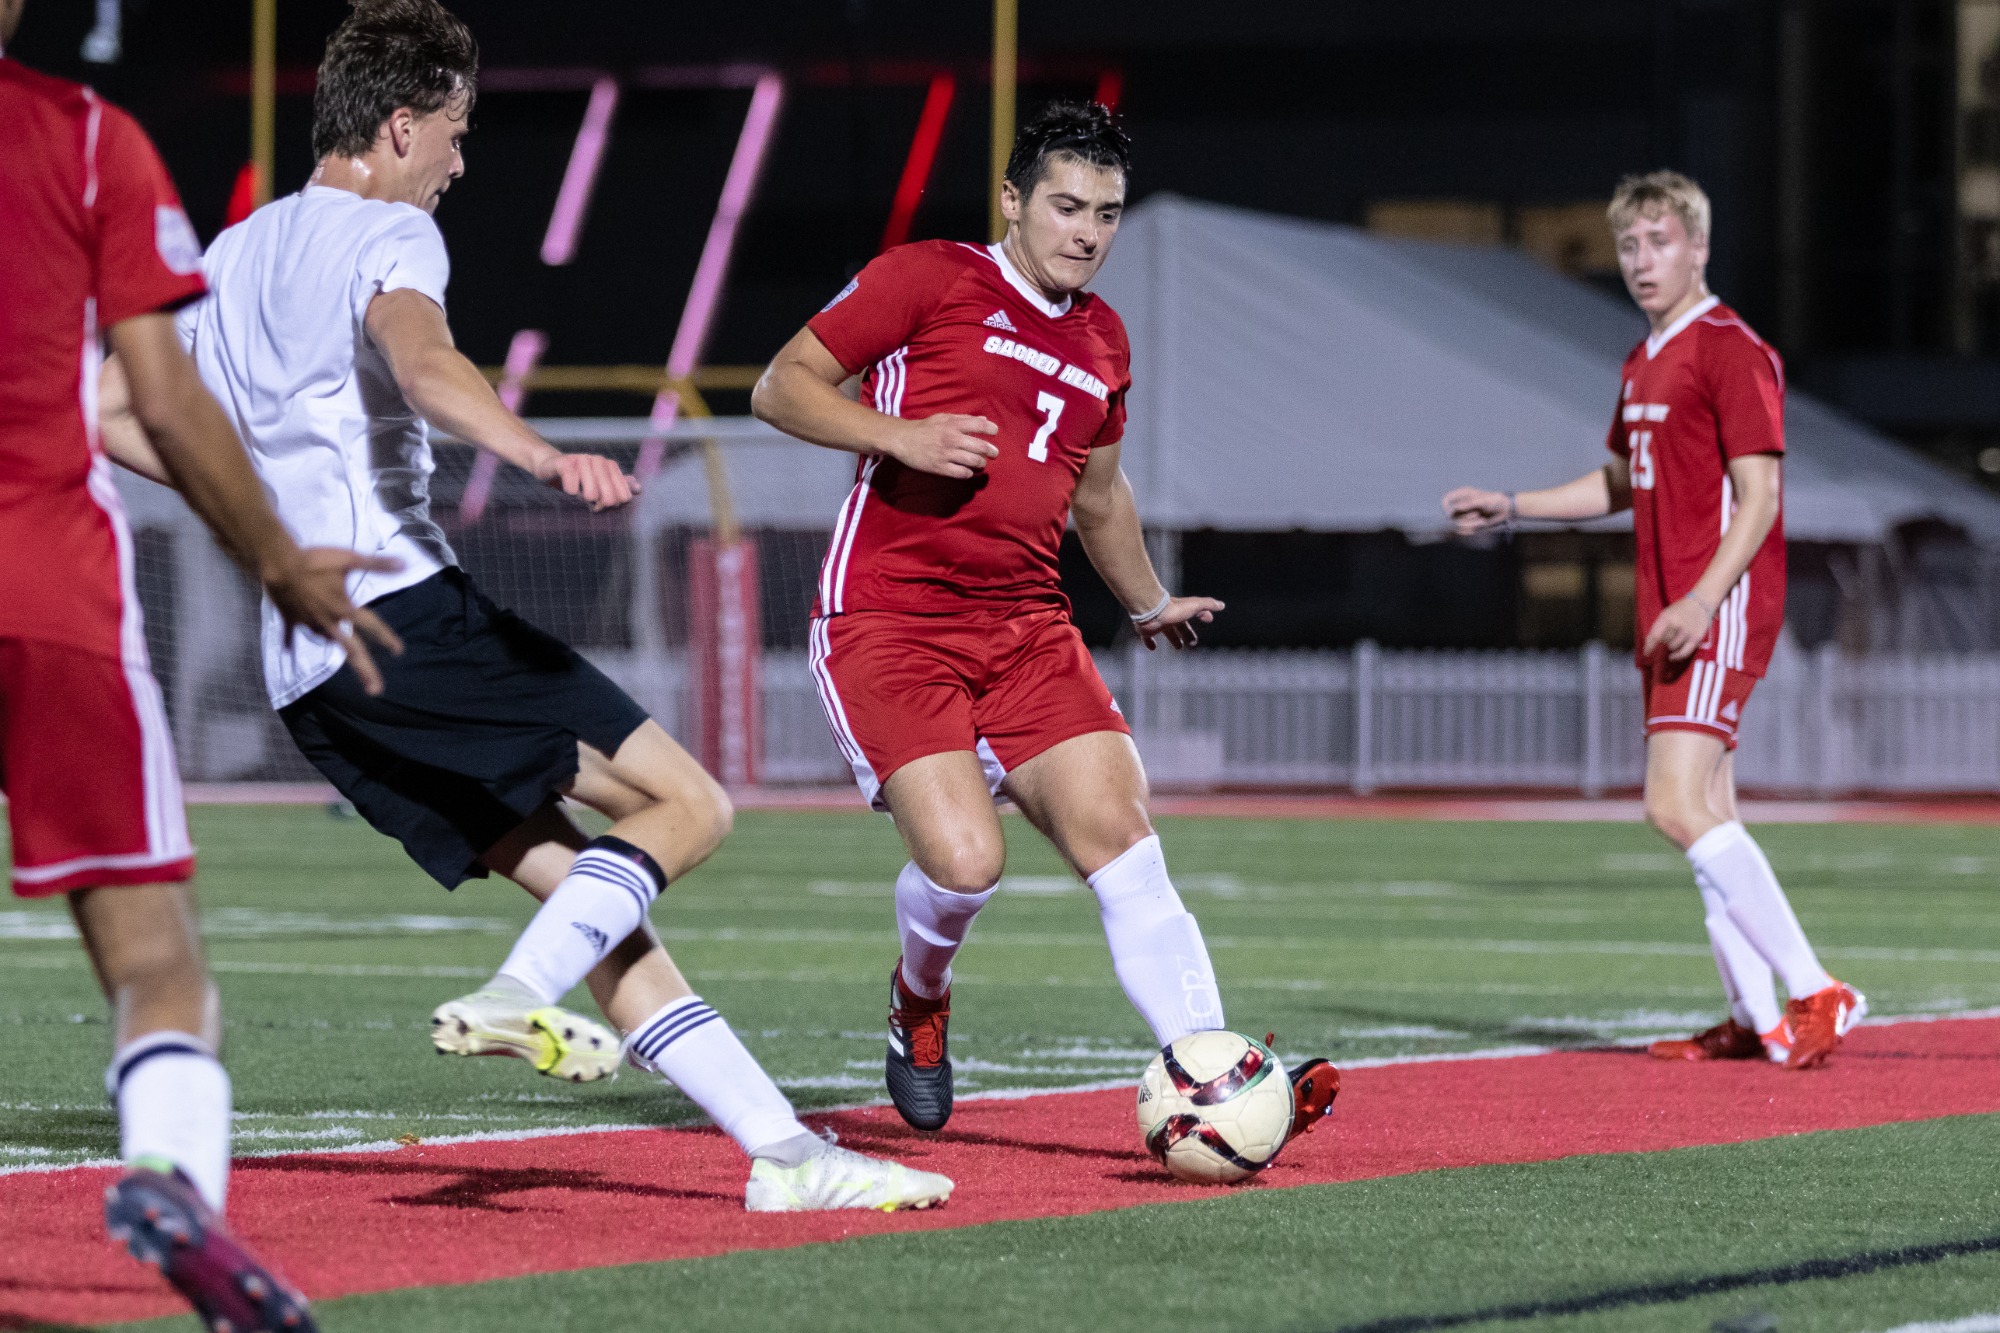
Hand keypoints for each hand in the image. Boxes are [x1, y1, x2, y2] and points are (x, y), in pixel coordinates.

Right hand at [263, 549, 406, 694]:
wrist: (279, 565)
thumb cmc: (316, 562)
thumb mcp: (350, 560)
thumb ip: (378, 565)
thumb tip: (405, 563)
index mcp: (345, 609)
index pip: (372, 626)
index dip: (387, 637)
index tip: (399, 651)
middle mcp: (329, 622)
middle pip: (352, 651)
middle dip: (365, 671)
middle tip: (375, 690)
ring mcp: (308, 623)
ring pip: (324, 639)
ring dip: (333, 645)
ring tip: (343, 655)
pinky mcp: (290, 619)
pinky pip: (290, 635)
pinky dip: (289, 642)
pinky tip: (288, 650)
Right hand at [535, 450, 638, 510]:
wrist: (549, 467)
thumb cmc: (577, 478)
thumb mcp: (599, 483)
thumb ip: (620, 486)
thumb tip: (639, 489)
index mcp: (610, 466)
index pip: (623, 496)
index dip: (614, 505)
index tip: (602, 504)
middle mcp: (598, 460)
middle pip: (609, 497)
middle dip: (600, 505)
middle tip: (590, 502)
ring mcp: (582, 459)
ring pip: (592, 492)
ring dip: (584, 498)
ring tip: (579, 494)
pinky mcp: (565, 462)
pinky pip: (573, 486)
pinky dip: (571, 491)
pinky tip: (569, 489)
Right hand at [885, 414, 999, 478]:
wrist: (902, 439)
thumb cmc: (925, 427)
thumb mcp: (943, 417)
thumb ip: (964, 418)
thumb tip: (984, 420)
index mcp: (953, 424)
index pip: (979, 425)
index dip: (991, 429)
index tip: (995, 433)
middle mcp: (951, 438)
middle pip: (980, 447)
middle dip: (991, 451)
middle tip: (994, 454)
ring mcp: (946, 454)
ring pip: (973, 461)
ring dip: (981, 464)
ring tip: (980, 463)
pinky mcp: (940, 468)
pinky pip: (961, 473)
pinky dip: (968, 473)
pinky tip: (968, 471)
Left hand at [1135, 595, 1224, 650]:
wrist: (1151, 611)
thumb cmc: (1173, 609)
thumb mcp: (1194, 606)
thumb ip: (1208, 604)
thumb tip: (1221, 605)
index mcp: (1181, 610)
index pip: (1195, 612)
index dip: (1203, 615)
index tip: (1209, 620)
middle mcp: (1169, 616)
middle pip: (1181, 626)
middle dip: (1188, 633)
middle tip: (1193, 643)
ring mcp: (1157, 623)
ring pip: (1167, 632)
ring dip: (1173, 639)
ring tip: (1179, 647)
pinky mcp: (1146, 630)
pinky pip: (1148, 637)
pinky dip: (1150, 643)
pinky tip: (1153, 648)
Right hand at [1441, 486, 1510, 534]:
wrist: (1505, 511)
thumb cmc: (1495, 501)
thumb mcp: (1483, 501)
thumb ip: (1469, 504)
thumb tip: (1456, 508)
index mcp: (1463, 495)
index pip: (1446, 500)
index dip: (1445, 507)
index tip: (1449, 514)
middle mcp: (1461, 505)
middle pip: (1451, 516)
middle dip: (1464, 518)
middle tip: (1477, 514)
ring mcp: (1464, 515)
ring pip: (1458, 524)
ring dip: (1470, 524)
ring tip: (1482, 520)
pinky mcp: (1469, 524)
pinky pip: (1464, 530)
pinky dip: (1472, 529)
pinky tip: (1481, 524)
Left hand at [1642, 596, 1712, 663]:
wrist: (1701, 602)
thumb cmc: (1680, 609)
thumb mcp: (1666, 614)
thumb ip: (1658, 627)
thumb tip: (1651, 645)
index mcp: (1667, 617)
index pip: (1655, 635)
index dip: (1649, 646)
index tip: (1646, 654)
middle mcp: (1677, 625)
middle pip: (1664, 642)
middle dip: (1663, 641)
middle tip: (1667, 635)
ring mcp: (1688, 632)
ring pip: (1672, 647)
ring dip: (1670, 646)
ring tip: (1674, 638)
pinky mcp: (1696, 638)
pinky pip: (1684, 653)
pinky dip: (1677, 656)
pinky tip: (1672, 657)